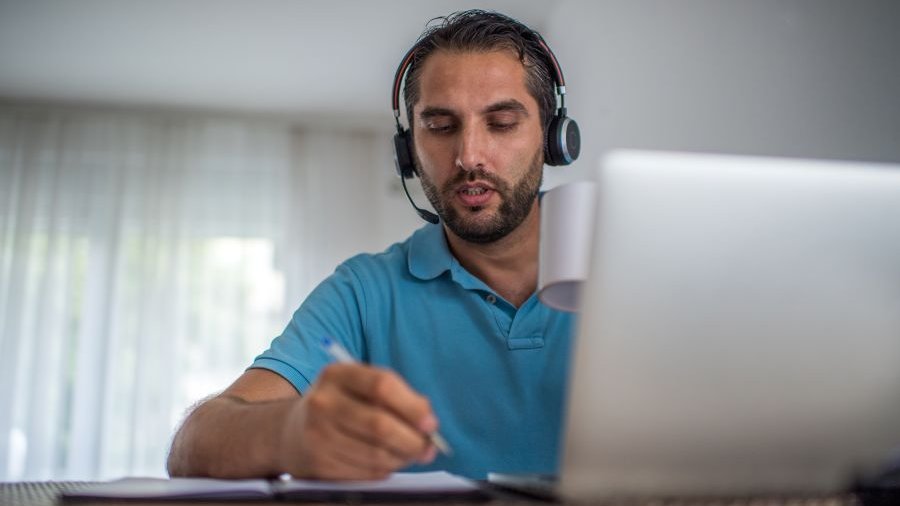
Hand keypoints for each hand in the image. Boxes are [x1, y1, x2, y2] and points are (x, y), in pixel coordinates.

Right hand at [277, 363, 438, 479]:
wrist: (291, 432)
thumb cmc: (341, 406)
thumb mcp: (359, 387)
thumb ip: (395, 396)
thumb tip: (428, 423)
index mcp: (337, 374)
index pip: (382, 385)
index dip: (412, 406)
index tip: (431, 423)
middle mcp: (323, 402)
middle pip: (380, 425)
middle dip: (412, 440)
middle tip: (428, 447)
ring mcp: (317, 434)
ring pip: (376, 454)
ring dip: (402, 458)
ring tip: (409, 455)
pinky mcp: (318, 463)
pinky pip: (365, 472)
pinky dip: (384, 470)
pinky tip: (385, 463)